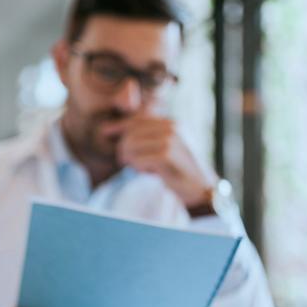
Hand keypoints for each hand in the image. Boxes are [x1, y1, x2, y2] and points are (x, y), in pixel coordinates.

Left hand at [102, 115, 216, 207]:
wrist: (201, 188)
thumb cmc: (182, 171)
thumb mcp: (167, 148)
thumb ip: (150, 139)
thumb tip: (120, 135)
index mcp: (172, 123)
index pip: (138, 119)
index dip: (119, 125)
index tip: (105, 131)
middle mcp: (171, 127)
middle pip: (131, 132)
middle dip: (124, 148)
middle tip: (127, 161)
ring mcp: (170, 140)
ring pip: (131, 145)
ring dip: (131, 159)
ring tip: (141, 168)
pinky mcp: (166, 155)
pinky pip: (137, 159)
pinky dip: (139, 167)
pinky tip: (149, 172)